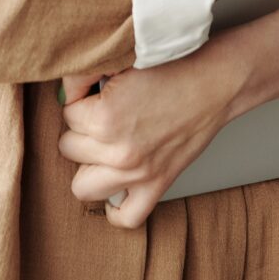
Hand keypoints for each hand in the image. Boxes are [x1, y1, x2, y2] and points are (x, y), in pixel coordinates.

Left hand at [57, 42, 237, 229]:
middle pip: (69, 147)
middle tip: (100, 113)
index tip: (96, 91)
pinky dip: (115, 206)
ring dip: (89, 164)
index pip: (67, 112)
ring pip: (82, 186)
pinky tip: (115, 183)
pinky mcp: (157, 186)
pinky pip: (125, 216)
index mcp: (106, 118)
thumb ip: (84, 75)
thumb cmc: (172, 67)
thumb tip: (64, 91)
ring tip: (102, 145)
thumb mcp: (120, 62)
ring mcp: (138, 175)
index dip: (80, 98)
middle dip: (81, 129)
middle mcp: (119, 152)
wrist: (214, 83)